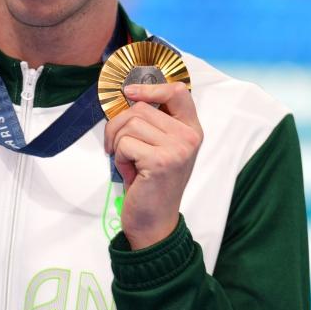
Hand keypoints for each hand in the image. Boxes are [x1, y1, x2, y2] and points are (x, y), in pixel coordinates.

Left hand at [103, 81, 202, 249]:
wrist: (154, 222)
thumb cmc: (152, 184)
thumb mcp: (160, 148)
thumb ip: (154, 123)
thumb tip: (129, 96)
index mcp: (191, 129)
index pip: (177, 91)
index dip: (150, 88)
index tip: (129, 93)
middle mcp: (189, 136)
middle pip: (141, 107)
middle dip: (119, 125)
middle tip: (119, 147)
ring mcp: (178, 148)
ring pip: (130, 123)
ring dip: (118, 143)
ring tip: (129, 162)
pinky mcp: (161, 160)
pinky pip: (125, 143)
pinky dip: (119, 158)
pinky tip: (131, 172)